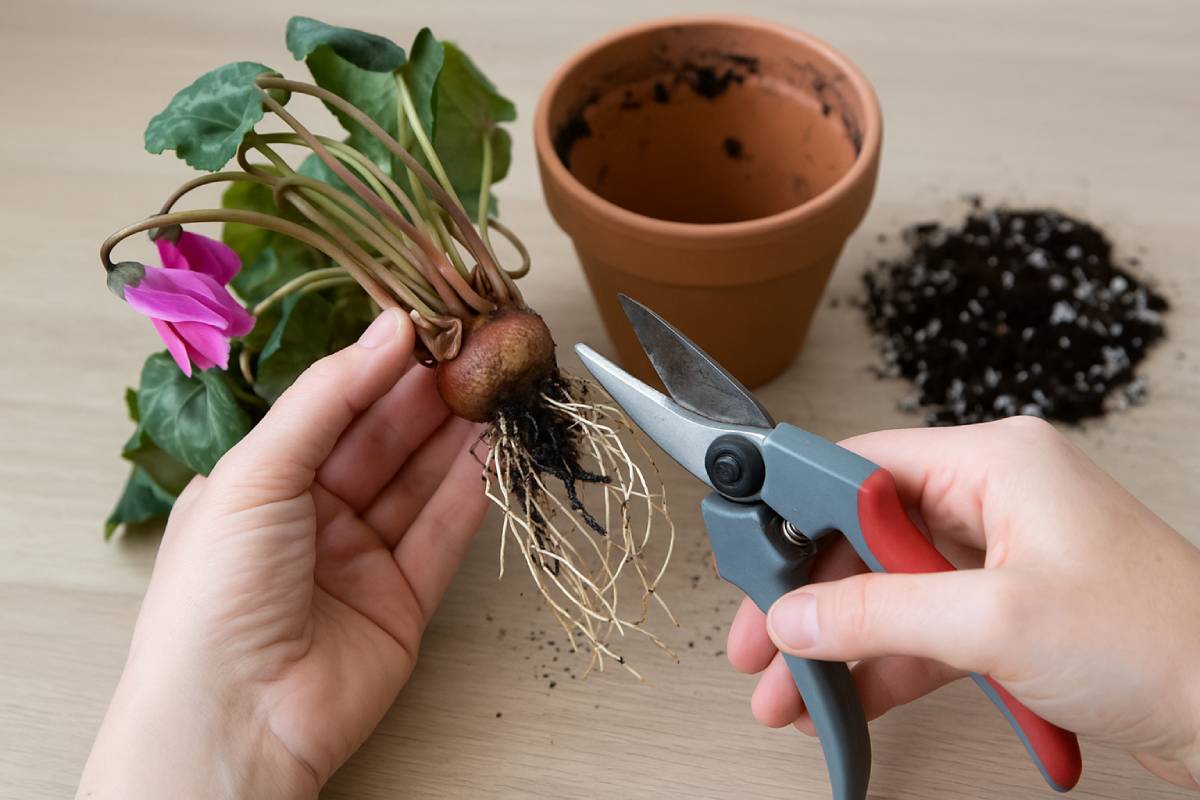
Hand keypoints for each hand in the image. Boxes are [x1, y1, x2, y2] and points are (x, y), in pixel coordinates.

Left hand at [78, 309, 488, 798]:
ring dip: (458, 435)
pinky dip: (471, 492)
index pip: (332, 407)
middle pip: (382, 440)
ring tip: (496, 386)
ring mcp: (359, 559)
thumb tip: (388, 329)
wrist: (233, 719)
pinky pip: (442, 535)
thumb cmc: (214, 595)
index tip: (430, 325)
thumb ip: (327, 398)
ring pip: (418, 482)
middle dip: (430, 394)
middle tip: (477, 350)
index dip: (381, 365)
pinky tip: (494, 449)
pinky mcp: (402, 601)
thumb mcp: (257, 472)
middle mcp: (311, 516)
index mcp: (261, 481)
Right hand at [726, 416, 1199, 788]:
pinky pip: (927, 627)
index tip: (750, 555)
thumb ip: (878, 613)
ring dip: (841, 642)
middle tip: (760, 643)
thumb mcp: (994, 621)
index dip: (795, 511)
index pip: (860, 467)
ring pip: (891, 588)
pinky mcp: (1015, 609)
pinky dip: (887, 664)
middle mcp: (996, 498)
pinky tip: (849, 704)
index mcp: (995, 462)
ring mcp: (1005, 557)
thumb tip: (797, 616)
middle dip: (811, 598)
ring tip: (791, 694)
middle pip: (865, 534)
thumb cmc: (1161, 642)